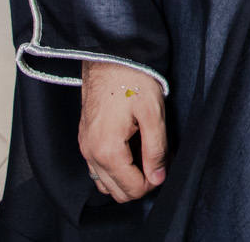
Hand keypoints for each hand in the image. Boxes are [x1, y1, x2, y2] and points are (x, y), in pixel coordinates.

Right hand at [78, 61, 165, 201]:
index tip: (165, 162)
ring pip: (105, 184)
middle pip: (117, 192)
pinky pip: (97, 169)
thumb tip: (158, 177)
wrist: (109, 56)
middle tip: (158, 159)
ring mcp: (85, 147)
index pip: (132, 189)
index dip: (154, 181)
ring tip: (145, 155)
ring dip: (126, 178)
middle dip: (141, 182)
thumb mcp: (152, 113)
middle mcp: (91, 154)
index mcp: (107, 151)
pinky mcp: (85, 139)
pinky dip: (114, 169)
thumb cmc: (132, 79)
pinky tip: (130, 150)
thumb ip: (156, 149)